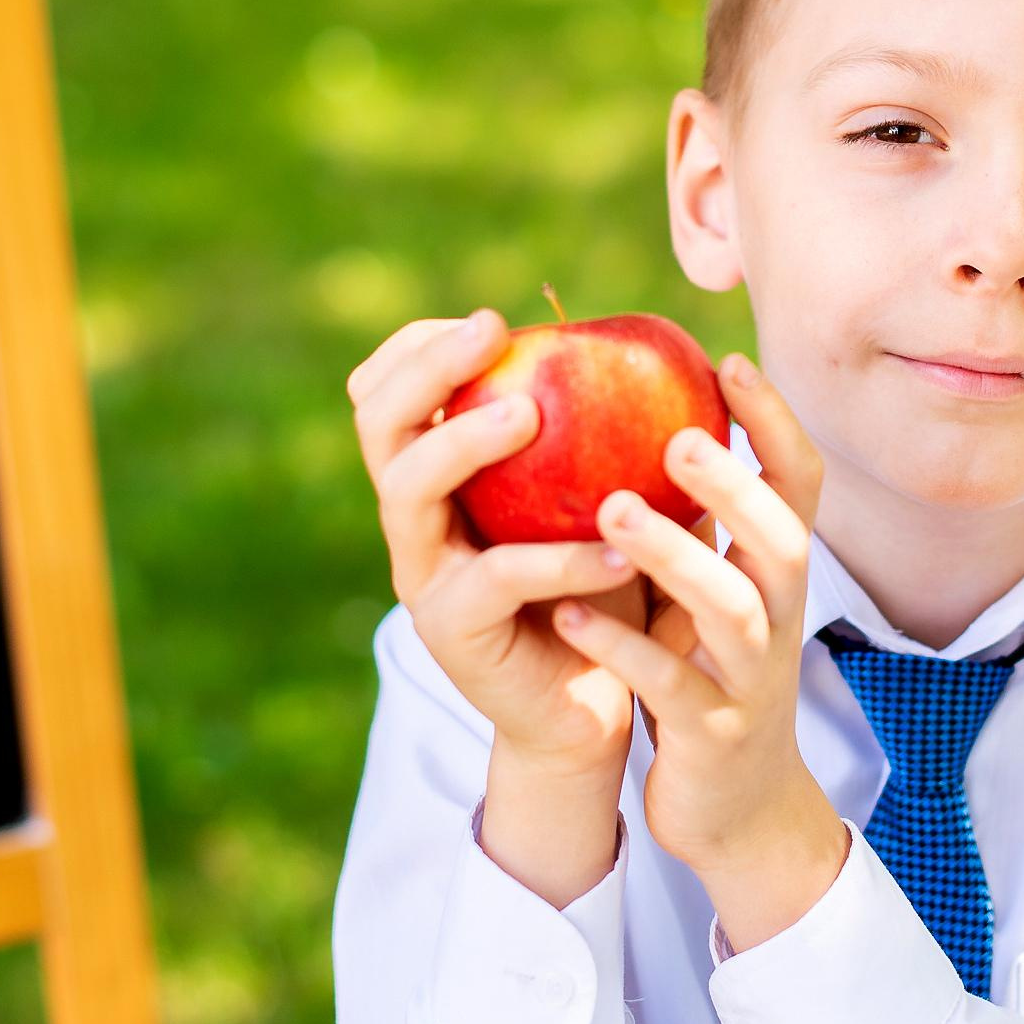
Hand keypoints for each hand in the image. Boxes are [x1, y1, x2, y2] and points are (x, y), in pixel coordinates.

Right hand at [347, 312, 640, 898]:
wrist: (587, 704)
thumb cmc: (597, 583)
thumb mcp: (589, 497)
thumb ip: (590, 433)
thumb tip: (643, 338)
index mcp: (435, 475)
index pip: (390, 391)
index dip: (420, 348)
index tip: (488, 319)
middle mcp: (413, 519)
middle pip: (379, 425)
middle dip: (427, 369)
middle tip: (491, 331)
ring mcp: (422, 575)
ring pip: (409, 490)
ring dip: (463, 442)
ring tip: (528, 415)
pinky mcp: (452, 632)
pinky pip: (496, 579)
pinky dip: (558, 557)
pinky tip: (616, 547)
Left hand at [549, 355, 848, 948]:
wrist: (735, 807)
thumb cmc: (709, 673)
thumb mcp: (714, 588)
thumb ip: (699, 518)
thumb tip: (651, 413)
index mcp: (776, 573)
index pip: (800, 484)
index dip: (775, 423)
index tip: (728, 359)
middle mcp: (778, 617)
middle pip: (782, 539)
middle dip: (735, 485)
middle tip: (678, 434)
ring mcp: (750, 678)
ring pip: (732, 609)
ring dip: (676, 554)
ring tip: (610, 510)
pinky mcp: (713, 733)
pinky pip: (671, 684)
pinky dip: (622, 645)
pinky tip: (570, 610)